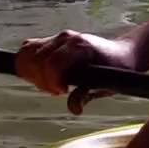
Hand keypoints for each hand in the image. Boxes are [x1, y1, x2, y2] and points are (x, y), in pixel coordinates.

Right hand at [15, 31, 139, 96]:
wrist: (121, 53)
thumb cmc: (115, 69)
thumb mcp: (106, 85)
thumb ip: (85, 95)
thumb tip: (74, 109)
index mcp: (81, 47)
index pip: (51, 63)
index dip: (51, 81)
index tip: (62, 91)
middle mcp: (66, 38)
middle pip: (36, 60)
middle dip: (41, 81)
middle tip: (58, 90)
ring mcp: (57, 38)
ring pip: (27, 54)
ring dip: (32, 73)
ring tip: (50, 83)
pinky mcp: (51, 40)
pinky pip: (27, 50)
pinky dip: (28, 65)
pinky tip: (43, 76)